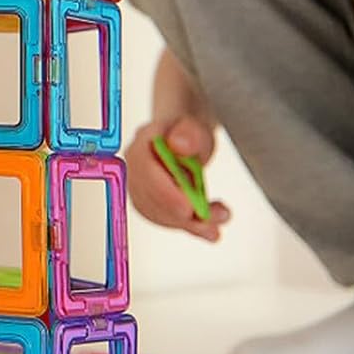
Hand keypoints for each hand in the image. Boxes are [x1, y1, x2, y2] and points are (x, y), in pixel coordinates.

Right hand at [124, 114, 229, 241]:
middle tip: (209, 218)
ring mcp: (142, 189)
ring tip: (219, 216)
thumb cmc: (187, 131)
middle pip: (150, 198)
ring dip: (190, 222)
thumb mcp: (195, 127)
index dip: (165, 193)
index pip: (145, 172)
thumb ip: (188, 134)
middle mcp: (135, 169)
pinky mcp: (153, 204)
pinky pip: (169, 220)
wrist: (186, 138)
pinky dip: (192, 226)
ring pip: (160, 214)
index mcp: (141, 144)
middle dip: (180, 214)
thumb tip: (179, 144)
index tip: (188, 208)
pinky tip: (210, 226)